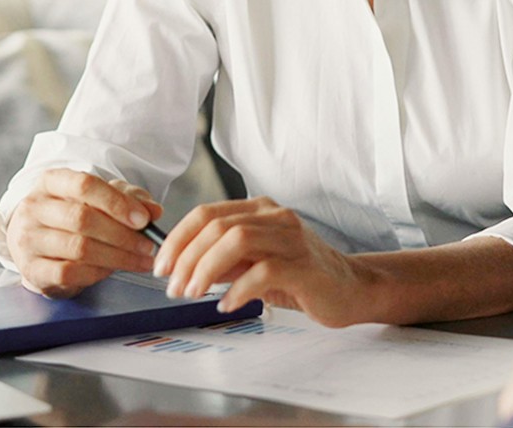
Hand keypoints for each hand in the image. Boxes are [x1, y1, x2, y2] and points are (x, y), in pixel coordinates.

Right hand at [6, 169, 162, 297]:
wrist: (38, 242)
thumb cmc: (73, 214)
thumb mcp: (101, 197)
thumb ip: (130, 199)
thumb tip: (153, 210)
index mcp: (51, 181)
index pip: (84, 185)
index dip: (117, 203)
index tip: (143, 219)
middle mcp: (34, 208)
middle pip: (83, 219)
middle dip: (122, 235)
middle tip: (147, 246)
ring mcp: (28, 239)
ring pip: (79, 248)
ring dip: (117, 257)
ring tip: (139, 260)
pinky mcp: (31, 269)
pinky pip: (69, 273)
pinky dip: (96, 273)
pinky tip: (112, 270)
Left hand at [154, 197, 365, 326]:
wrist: (350, 288)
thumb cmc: (301, 275)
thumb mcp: (256, 263)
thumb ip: (226, 260)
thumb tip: (183, 267)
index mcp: (260, 210)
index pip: (207, 213)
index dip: (178, 239)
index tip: (162, 266)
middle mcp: (275, 217)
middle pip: (217, 225)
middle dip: (186, 257)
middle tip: (173, 287)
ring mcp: (291, 238)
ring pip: (236, 239)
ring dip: (206, 268)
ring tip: (193, 294)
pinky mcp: (304, 265)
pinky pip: (263, 271)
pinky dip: (238, 289)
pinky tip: (227, 304)